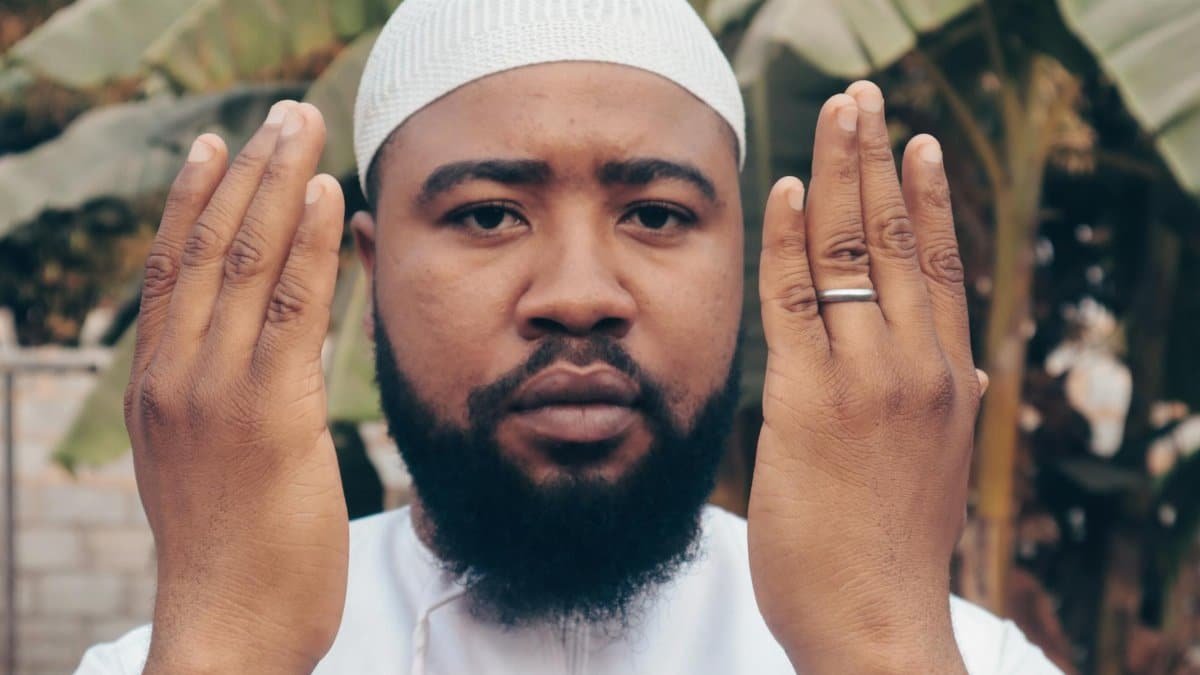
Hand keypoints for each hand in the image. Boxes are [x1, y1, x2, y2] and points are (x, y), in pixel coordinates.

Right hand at [124, 100, 347, 672]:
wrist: (229, 627)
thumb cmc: (233, 555)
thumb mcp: (208, 464)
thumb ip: (223, 403)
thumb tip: (263, 357)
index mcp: (157, 388)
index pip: (171, 272)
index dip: (192, 201)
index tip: (216, 147)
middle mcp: (176, 377)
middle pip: (206, 249)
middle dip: (245, 173)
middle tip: (279, 116)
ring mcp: (216, 392)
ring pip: (242, 264)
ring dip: (276, 186)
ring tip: (300, 127)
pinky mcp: (269, 414)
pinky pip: (289, 309)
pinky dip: (305, 245)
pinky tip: (323, 197)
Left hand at [748, 81, 982, 673]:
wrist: (876, 622)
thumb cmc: (895, 551)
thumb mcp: (939, 468)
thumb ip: (949, 410)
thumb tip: (971, 374)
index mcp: (948, 381)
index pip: (942, 266)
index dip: (928, 198)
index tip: (917, 143)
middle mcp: (917, 367)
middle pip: (899, 239)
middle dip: (879, 159)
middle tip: (864, 98)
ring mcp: (867, 380)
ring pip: (853, 252)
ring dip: (841, 173)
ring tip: (837, 113)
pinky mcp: (809, 401)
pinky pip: (797, 300)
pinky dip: (794, 239)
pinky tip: (790, 190)